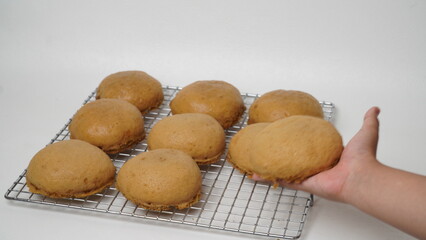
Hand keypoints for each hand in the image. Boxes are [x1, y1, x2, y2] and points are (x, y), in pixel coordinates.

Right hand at [252, 107, 380, 202]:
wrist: (360, 177)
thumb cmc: (362, 158)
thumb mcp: (366, 133)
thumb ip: (368, 121)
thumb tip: (373, 109)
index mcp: (329, 156)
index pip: (311, 149)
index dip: (299, 143)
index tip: (289, 137)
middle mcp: (318, 167)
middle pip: (294, 160)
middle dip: (281, 155)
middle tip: (269, 148)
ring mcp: (309, 176)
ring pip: (284, 170)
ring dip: (270, 167)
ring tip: (257, 161)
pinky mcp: (303, 184)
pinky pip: (283, 180)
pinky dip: (269, 178)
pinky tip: (256, 175)